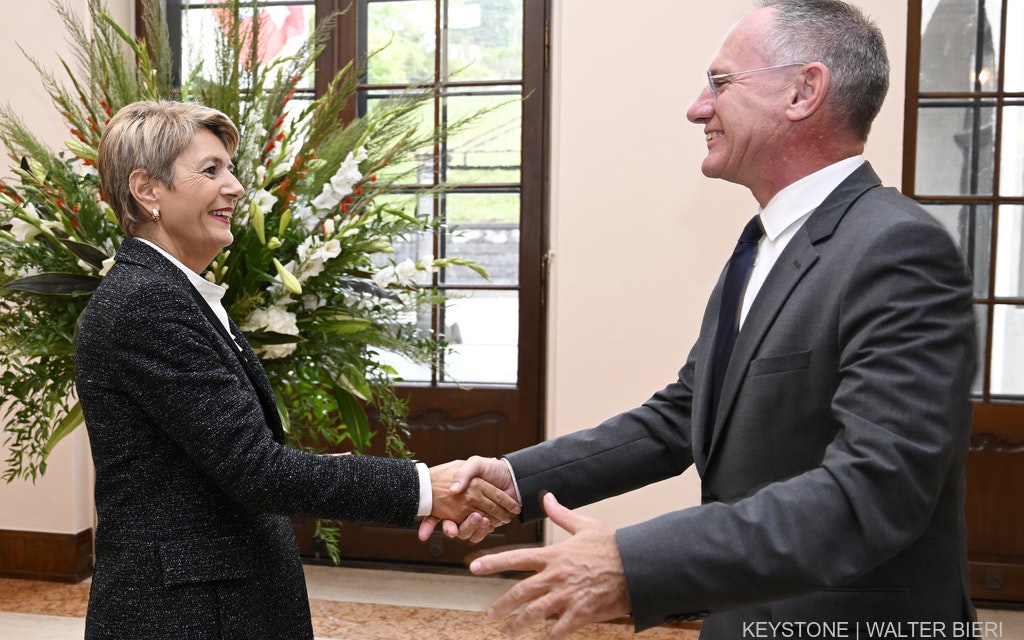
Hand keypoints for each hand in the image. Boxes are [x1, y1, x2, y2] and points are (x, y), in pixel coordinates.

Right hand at [418, 456, 517, 541]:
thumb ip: (464, 473)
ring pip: (467, 532)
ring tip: (484, 519)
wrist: (511, 475)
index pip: (442, 513)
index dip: (441, 523)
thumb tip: (454, 490)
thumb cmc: (492, 469)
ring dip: (475, 529)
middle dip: (467, 525)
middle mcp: (463, 507)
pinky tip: (488, 523)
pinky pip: (478, 534)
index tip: (450, 527)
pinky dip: (483, 531)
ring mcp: (473, 516)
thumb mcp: (475, 464)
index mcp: (458, 494)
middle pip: (457, 526)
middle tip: (476, 516)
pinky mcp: (484, 523)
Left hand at [469, 492, 630, 639]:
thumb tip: (547, 497)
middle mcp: (556, 576)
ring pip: (535, 614)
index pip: (516, 558)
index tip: (474, 566)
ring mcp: (567, 596)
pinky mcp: (581, 613)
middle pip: (521, 592)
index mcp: (554, 555)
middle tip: (490, 614)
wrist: (637, 566)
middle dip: (502, 605)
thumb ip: (561, 514)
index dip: (493, 562)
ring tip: (508, 634)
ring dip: (518, 625)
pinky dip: (548, 638)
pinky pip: (559, 630)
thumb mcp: (586, 525)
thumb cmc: (613, 545)